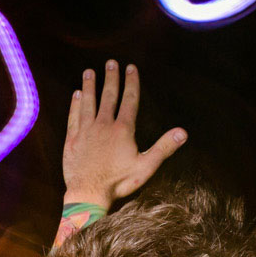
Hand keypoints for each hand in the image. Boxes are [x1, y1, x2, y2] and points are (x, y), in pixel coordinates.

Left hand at [62, 60, 185, 207]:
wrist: (88, 193)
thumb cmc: (118, 182)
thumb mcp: (146, 166)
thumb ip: (164, 147)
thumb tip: (183, 132)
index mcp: (123, 130)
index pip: (129, 100)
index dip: (131, 82)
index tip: (131, 67)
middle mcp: (103, 125)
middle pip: (108, 96)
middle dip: (111, 78)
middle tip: (111, 62)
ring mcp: (86, 131)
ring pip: (88, 102)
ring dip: (89, 86)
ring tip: (89, 71)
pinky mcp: (72, 139)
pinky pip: (74, 116)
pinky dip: (76, 104)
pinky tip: (77, 94)